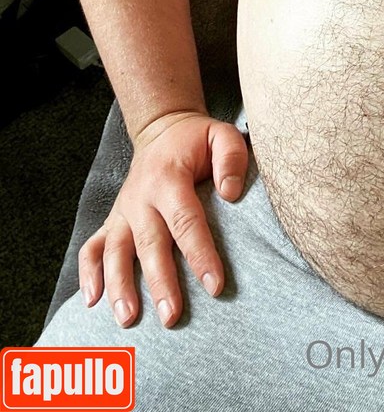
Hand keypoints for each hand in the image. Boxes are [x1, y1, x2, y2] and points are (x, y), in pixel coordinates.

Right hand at [78, 111, 248, 327]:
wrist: (162, 130)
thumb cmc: (197, 140)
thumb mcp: (221, 135)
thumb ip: (231, 158)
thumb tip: (231, 193)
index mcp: (169, 178)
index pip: (186, 221)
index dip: (200, 254)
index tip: (214, 285)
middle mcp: (141, 198)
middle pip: (150, 244)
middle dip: (160, 283)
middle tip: (172, 316)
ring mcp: (123, 211)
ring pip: (116, 252)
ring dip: (119, 286)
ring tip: (128, 318)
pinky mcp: (112, 220)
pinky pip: (92, 248)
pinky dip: (88, 274)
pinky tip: (92, 301)